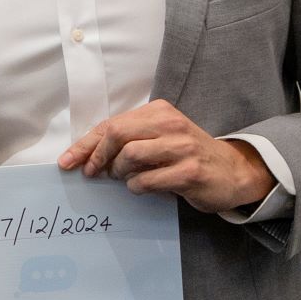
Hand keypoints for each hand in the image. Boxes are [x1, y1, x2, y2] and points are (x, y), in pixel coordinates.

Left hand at [59, 100, 275, 214]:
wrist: (232, 171)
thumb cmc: (188, 156)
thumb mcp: (160, 139)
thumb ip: (129, 141)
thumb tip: (88, 156)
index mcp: (159, 111)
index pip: (112, 124)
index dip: (86, 144)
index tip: (68, 161)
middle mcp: (170, 124)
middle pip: (117, 134)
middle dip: (97, 156)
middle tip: (94, 174)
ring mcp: (182, 147)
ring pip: (130, 156)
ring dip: (120, 173)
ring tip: (125, 179)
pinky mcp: (190, 172)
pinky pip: (147, 181)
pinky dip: (137, 187)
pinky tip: (143, 188)